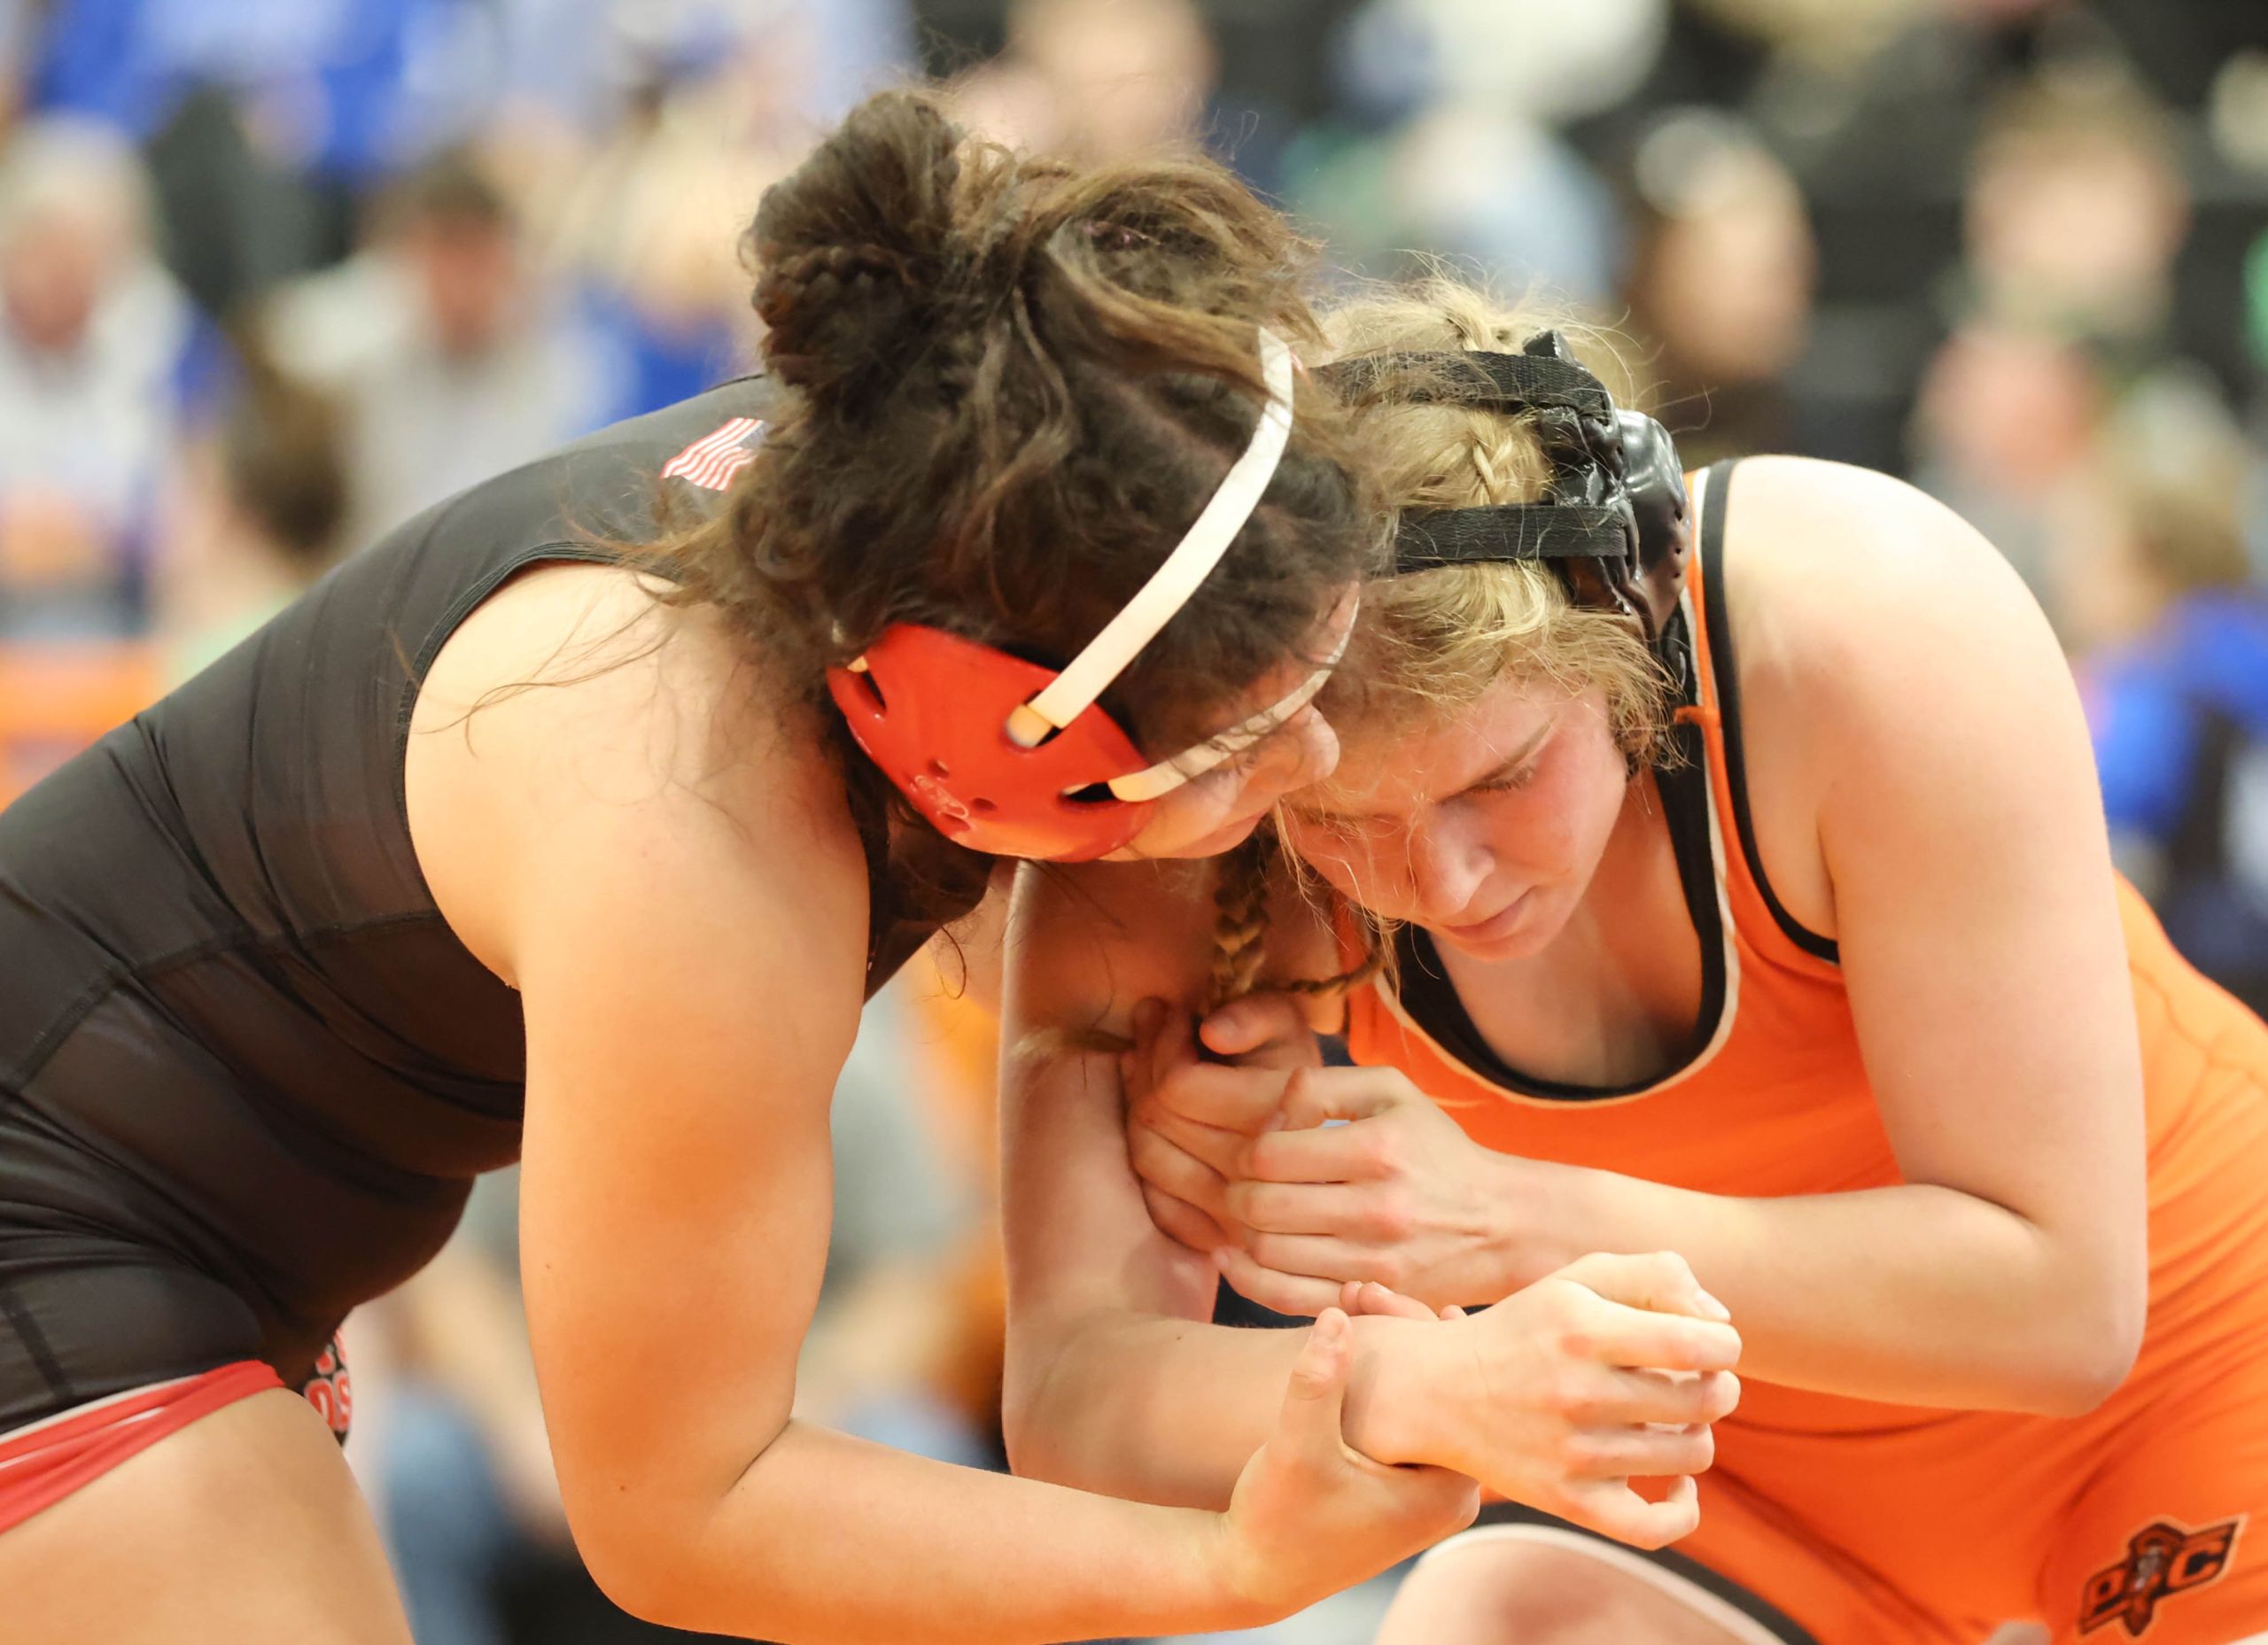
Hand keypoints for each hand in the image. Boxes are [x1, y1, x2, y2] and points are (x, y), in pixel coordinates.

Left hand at [1125, 1006, 1525, 1310]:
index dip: (1238, 1147)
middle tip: (1233, 1180)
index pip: (1267, 1152)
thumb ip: (1320, 1083)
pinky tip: (1237, 1254)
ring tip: (1245, 1210)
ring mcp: (1374, 1264)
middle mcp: (1377, 1209)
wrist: (1499, 1224)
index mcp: (1377, 1148)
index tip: (1245, 1145)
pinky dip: (1248, 1278)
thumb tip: (1265, 1109)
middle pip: (1258, 1205)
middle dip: (1230, 1189)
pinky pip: (1285, 1298)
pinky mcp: (1371, 1301)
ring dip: (1239, 1230)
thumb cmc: (1433, 1148)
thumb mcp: (1391, 1091)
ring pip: (1266, 1251)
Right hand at [1214, 1307, 1479, 1619]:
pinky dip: (1390, 1377)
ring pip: (1432, 1397)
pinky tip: (1358, 1339)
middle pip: (1453, 1387)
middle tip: (1360, 1292)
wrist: (1255, 1572)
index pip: (1463, 1389)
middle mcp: (1455, 1493)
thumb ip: (1317, 1384)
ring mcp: (1433, 1488)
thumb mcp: (1295, 1451)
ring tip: (1356, 1304)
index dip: (1420, 1329)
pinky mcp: (1409, 1483)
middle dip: (1408, 1331)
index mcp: (1449, 1491)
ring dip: (1397, 1349)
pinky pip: (1414, 1414)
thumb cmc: (1276, 1521)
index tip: (1373, 1294)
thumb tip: (1338, 1316)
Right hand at [1372, 1251, 1740, 1549]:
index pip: (1698, 1344)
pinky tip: (1677, 1481)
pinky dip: (1685, 1507)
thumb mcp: (1578, 1281)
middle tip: (1695, 1378)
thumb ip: (1655, 1276)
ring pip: (1692, 1455)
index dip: (1725, 1344)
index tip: (1711, 1344)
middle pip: (1705, 1401)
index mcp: (1583, 1329)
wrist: (1437, 1392)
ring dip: (1697, 1433)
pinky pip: (1657, 1526)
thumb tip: (1720, 1324)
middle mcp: (1578, 1393)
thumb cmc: (1527, 1329)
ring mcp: (1574, 1454)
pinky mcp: (1569, 1501)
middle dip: (1718, 1384)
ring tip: (1673, 1418)